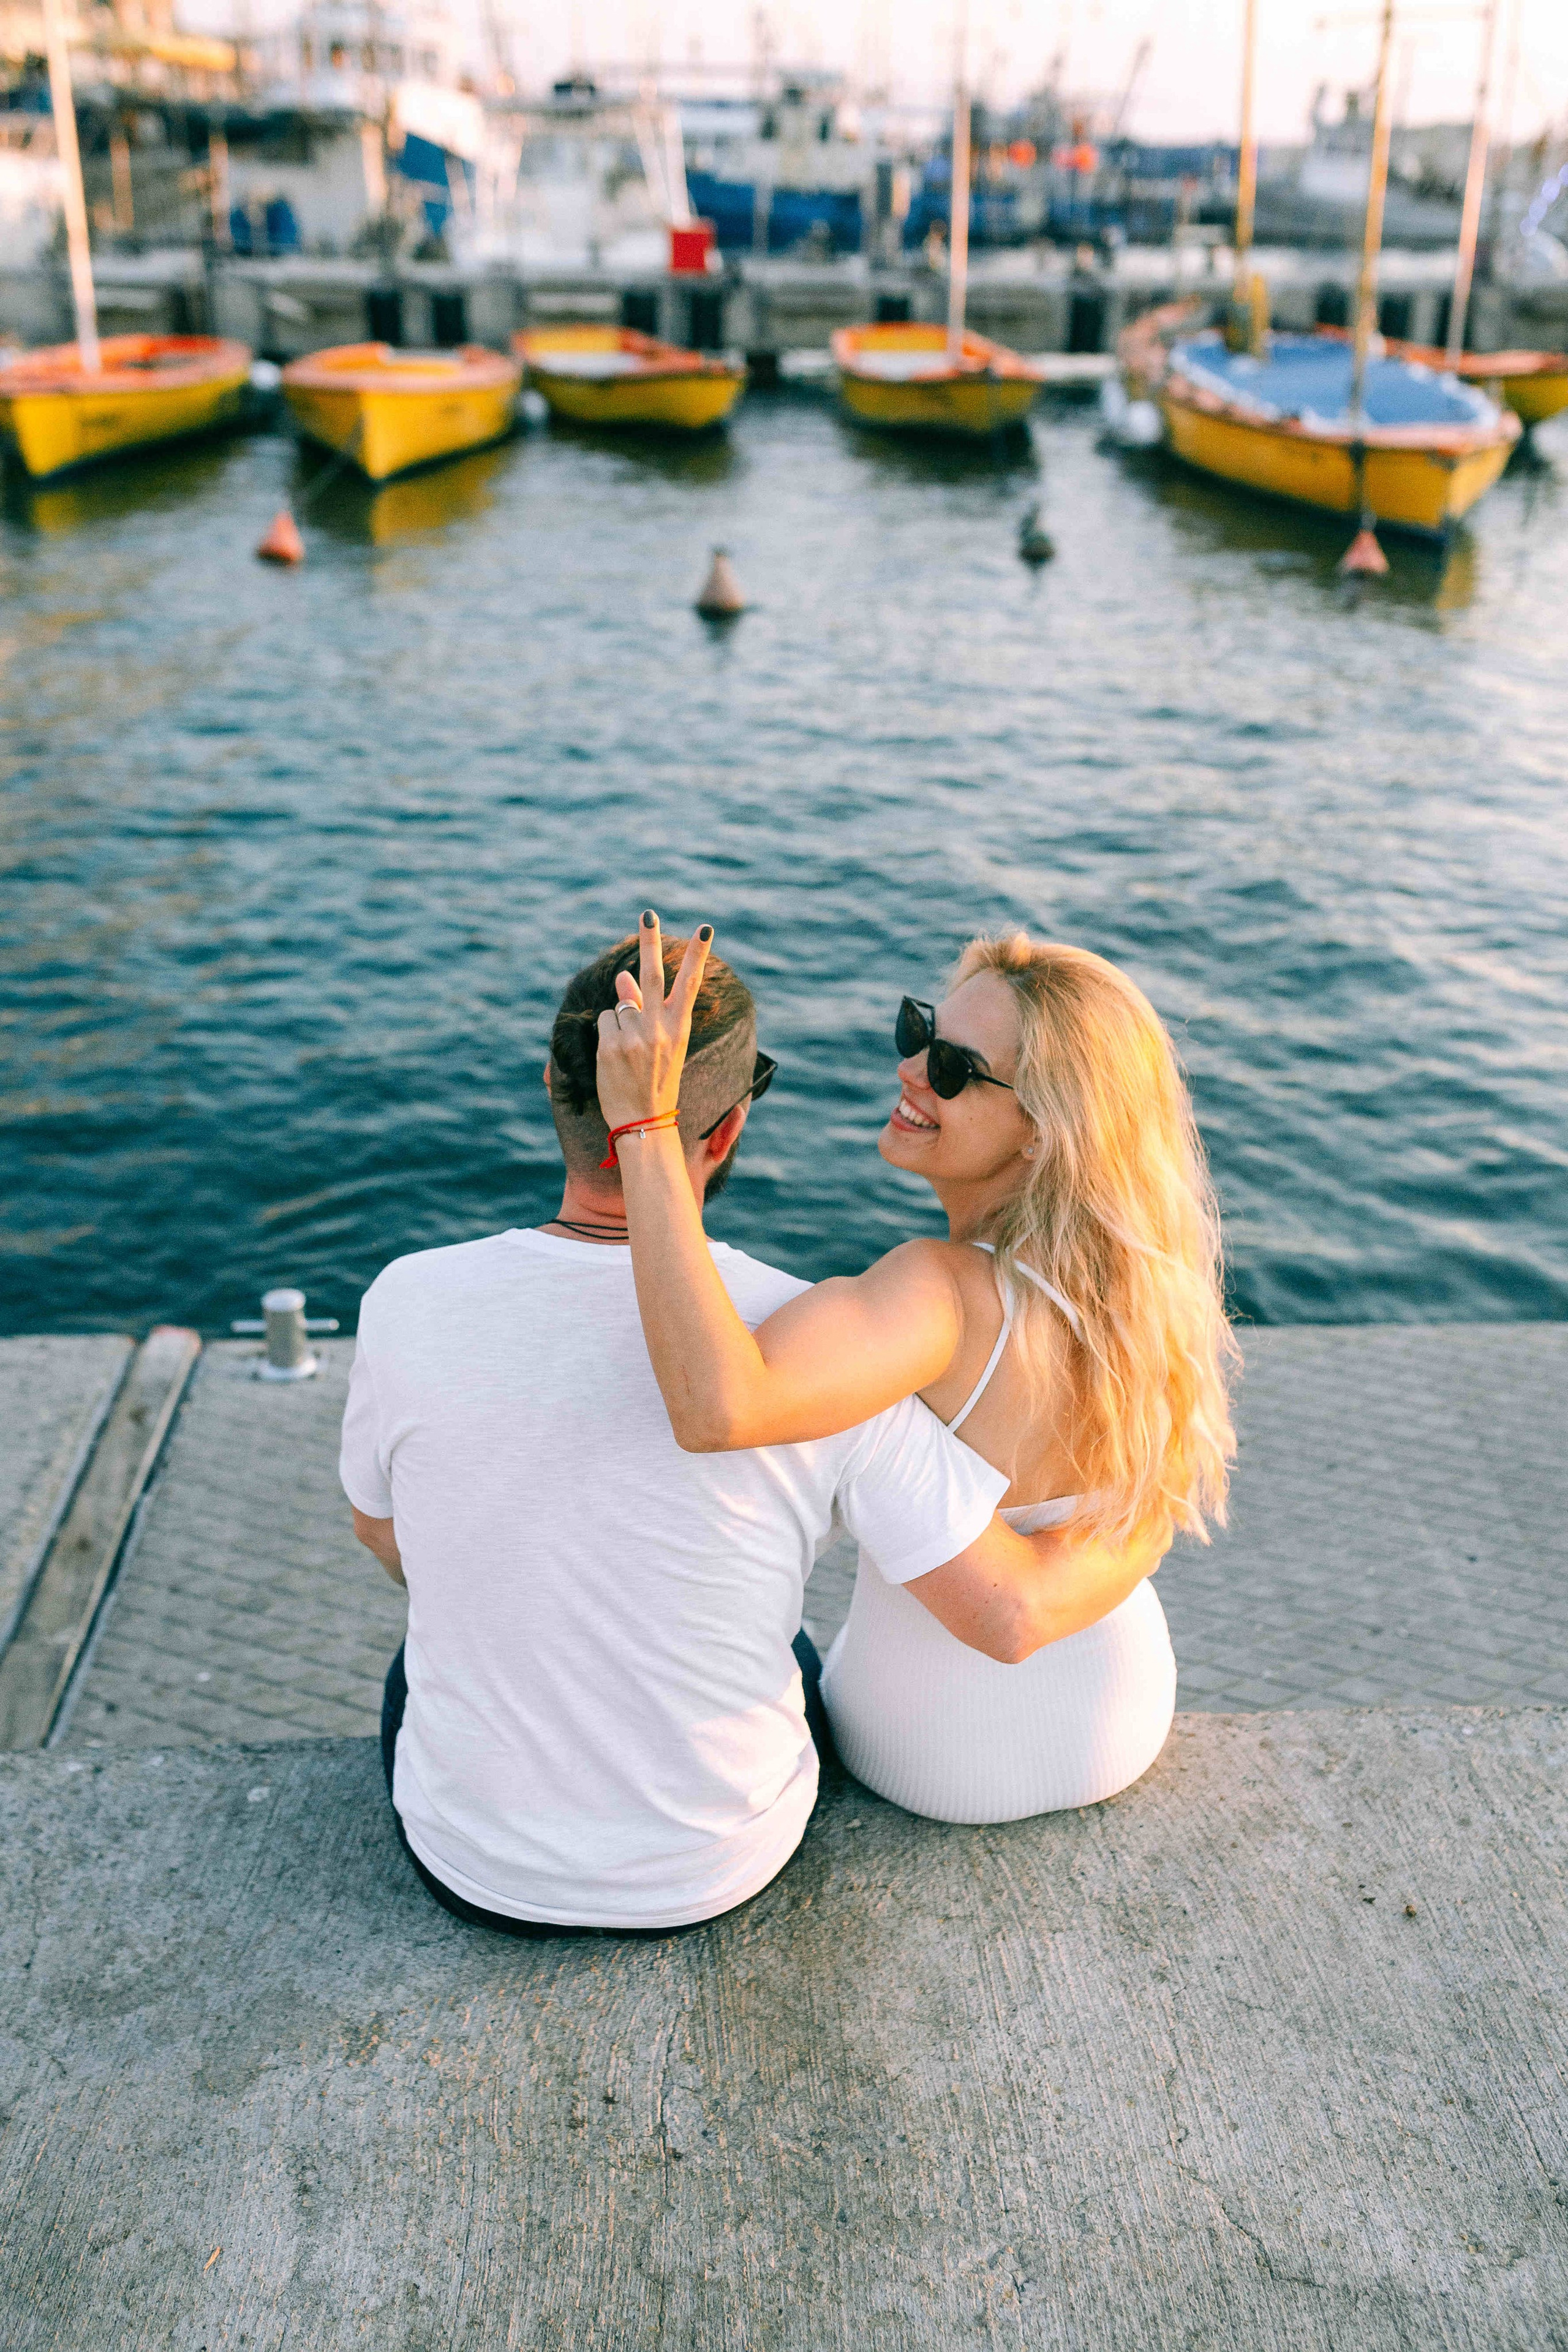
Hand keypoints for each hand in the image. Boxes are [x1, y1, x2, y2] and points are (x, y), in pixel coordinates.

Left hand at [594, 911, 712, 1133]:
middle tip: (648, 913)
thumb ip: (643, 1009)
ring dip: (620, 1023)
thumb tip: (624, 975)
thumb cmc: (655, 1082)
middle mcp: (659, 1029)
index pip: (689, 984)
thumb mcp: (661, 1045)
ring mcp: (634, 1036)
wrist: (644, 1121)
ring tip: (630, 1055)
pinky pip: (604, 1022)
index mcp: (678, 1029)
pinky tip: (616, 1060)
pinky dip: (607, 1035)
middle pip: (651, 974)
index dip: (697, 955)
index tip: (706, 929)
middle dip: (649, 941)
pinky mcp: (611, 1045)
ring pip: (619, 1007)